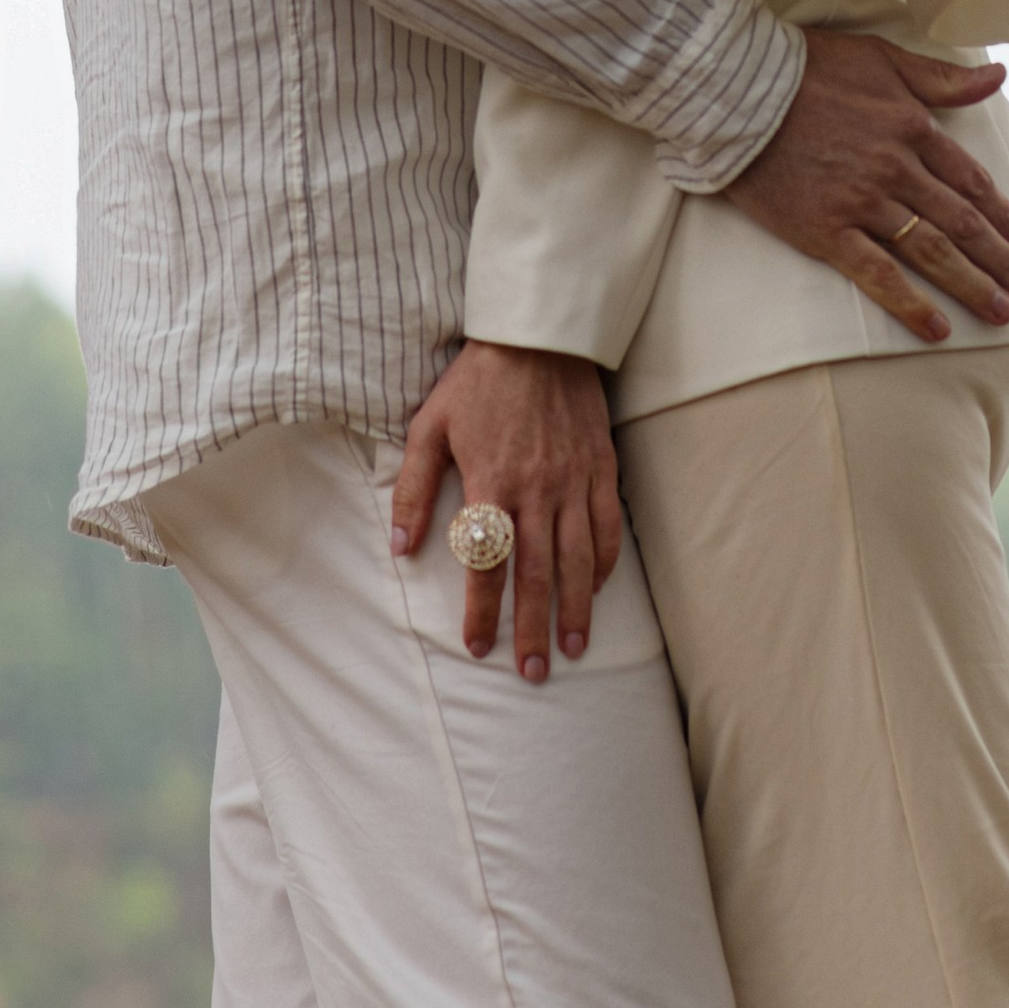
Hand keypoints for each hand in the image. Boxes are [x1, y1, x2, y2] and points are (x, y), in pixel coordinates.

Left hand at [389, 340, 623, 679]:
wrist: (539, 335)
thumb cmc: (478, 381)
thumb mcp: (429, 426)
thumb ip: (414, 488)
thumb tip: (400, 547)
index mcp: (492, 482)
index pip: (487, 564)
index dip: (483, 611)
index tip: (480, 647)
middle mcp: (538, 489)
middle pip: (536, 573)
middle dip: (533, 629)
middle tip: (533, 672)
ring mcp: (574, 479)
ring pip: (578, 559)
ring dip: (576, 608)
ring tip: (575, 648)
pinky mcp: (600, 466)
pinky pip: (607, 525)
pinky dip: (605, 562)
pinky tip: (599, 589)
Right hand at [725, 31, 1008, 343]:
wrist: (737, 90)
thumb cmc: (807, 66)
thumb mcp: (882, 57)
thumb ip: (942, 76)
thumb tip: (999, 75)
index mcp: (913, 127)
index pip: (971, 181)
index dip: (1002, 215)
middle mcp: (897, 168)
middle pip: (962, 223)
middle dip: (1002, 261)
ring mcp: (863, 202)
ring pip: (931, 251)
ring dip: (972, 285)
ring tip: (1002, 313)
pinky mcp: (826, 230)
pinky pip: (878, 274)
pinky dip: (910, 303)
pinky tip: (937, 330)